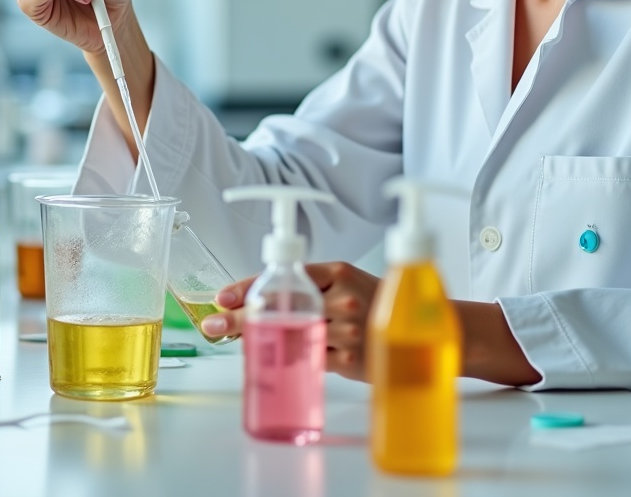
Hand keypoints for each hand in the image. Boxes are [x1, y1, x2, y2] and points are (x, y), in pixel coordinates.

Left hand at [204, 262, 380, 380]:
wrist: (417, 331)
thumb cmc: (374, 305)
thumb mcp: (343, 284)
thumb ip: (308, 289)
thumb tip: (258, 303)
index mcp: (338, 272)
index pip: (285, 276)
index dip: (249, 286)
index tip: (224, 297)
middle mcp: (343, 298)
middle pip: (281, 307)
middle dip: (241, 317)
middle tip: (214, 324)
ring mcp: (347, 329)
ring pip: (291, 335)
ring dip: (260, 340)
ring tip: (237, 341)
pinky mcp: (349, 359)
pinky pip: (307, 358)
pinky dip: (287, 358)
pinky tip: (272, 358)